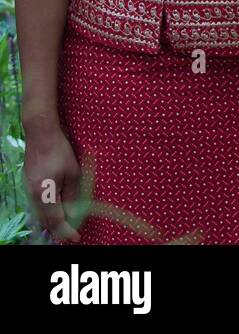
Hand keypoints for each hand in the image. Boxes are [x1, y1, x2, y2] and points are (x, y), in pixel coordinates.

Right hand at [23, 122, 81, 242]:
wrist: (41, 134)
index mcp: (44, 194)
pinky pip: (38, 204)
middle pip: (45, 220)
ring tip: (67, 224)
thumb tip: (74, 212)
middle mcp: (33, 196)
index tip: (76, 238)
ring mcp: (29, 190)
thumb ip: (72, 194)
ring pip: (40, 213)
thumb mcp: (73, 172)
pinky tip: (57, 209)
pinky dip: (48, 211)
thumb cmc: (60, 151)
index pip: (55, 220)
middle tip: (73, 233)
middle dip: (59, 229)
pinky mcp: (29, 184)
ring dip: (53, 220)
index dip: (66, 231)